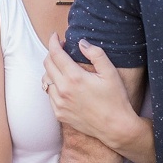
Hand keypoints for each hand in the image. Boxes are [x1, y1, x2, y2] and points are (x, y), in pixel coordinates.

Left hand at [42, 33, 138, 147]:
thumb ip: (96, 54)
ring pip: (46, 79)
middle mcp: (63, 90)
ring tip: (62, 67)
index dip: (53, 41)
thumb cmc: (115, 99)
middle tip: (61, 49)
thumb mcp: (110, 72)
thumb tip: (81, 42)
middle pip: (47, 64)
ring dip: (51, 69)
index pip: (55, 53)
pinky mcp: (59, 114)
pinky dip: (53, 86)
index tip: (55, 35)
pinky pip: (49, 95)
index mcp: (74, 77)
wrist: (115, 127)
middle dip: (52, 53)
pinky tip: (64, 84)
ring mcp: (59, 103)